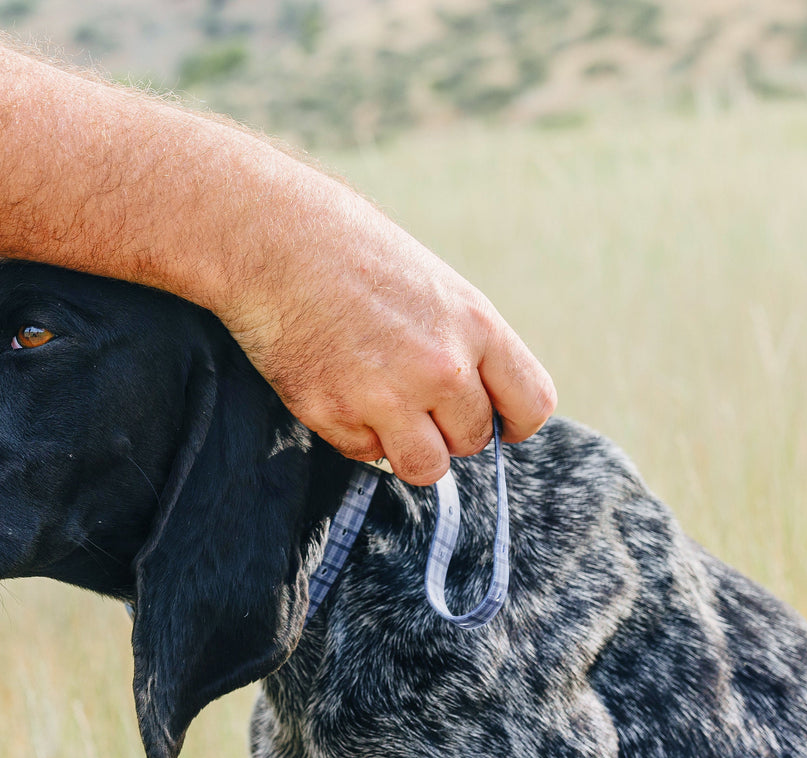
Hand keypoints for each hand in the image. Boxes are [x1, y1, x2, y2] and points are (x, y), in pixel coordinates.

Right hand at [217, 188, 554, 485]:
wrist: (275, 240)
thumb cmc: (354, 255)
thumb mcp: (435, 288)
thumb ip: (465, 346)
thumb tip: (475, 407)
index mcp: (475, 325)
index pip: (531, 405)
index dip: (511, 420)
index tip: (491, 419)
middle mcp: (440, 367)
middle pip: (473, 441)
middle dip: (448, 429)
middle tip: (414, 397)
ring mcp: (385, 395)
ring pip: (425, 467)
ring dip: (408, 448)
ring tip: (383, 410)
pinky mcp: (331, 413)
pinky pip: (364, 453)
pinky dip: (353, 432)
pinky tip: (338, 387)